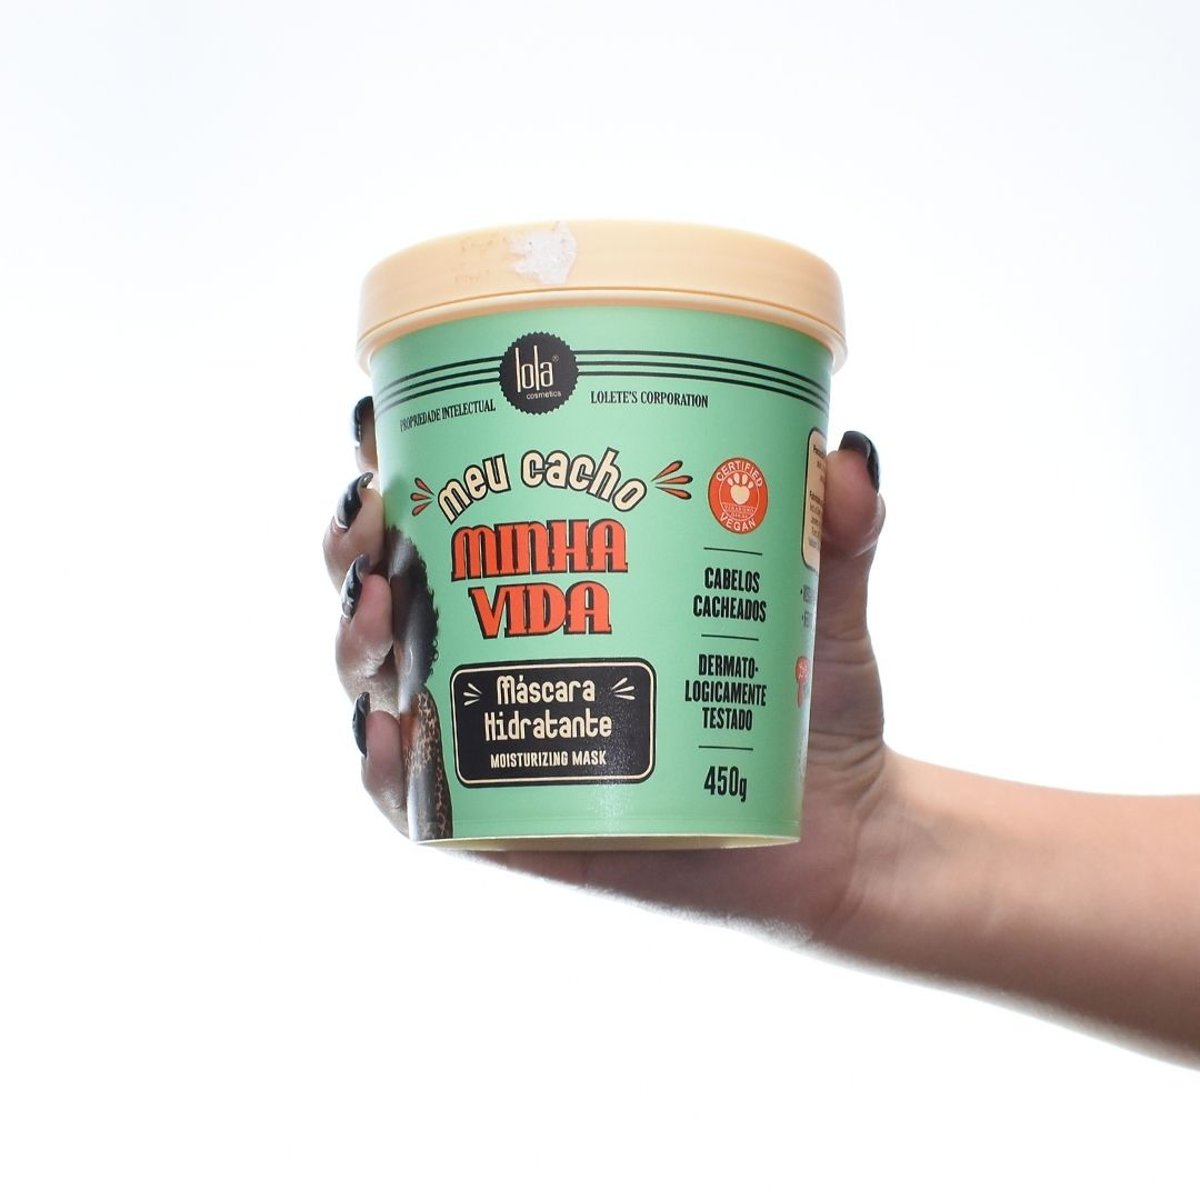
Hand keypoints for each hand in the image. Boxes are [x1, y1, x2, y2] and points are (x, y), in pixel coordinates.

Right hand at [325, 400, 897, 946]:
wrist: (844, 831)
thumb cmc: (815, 702)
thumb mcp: (821, 602)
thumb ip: (838, 532)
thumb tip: (848, 453)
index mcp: (560, 592)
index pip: (447, 520)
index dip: (389, 471)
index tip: (374, 429)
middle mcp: (514, 662)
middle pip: (392, 595)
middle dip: (353, 546)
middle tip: (372, 509)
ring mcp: (509, 745)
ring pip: (389, 687)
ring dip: (355, 640)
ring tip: (381, 605)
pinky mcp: (520, 828)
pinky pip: (424, 803)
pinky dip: (387, 769)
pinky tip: (386, 729)